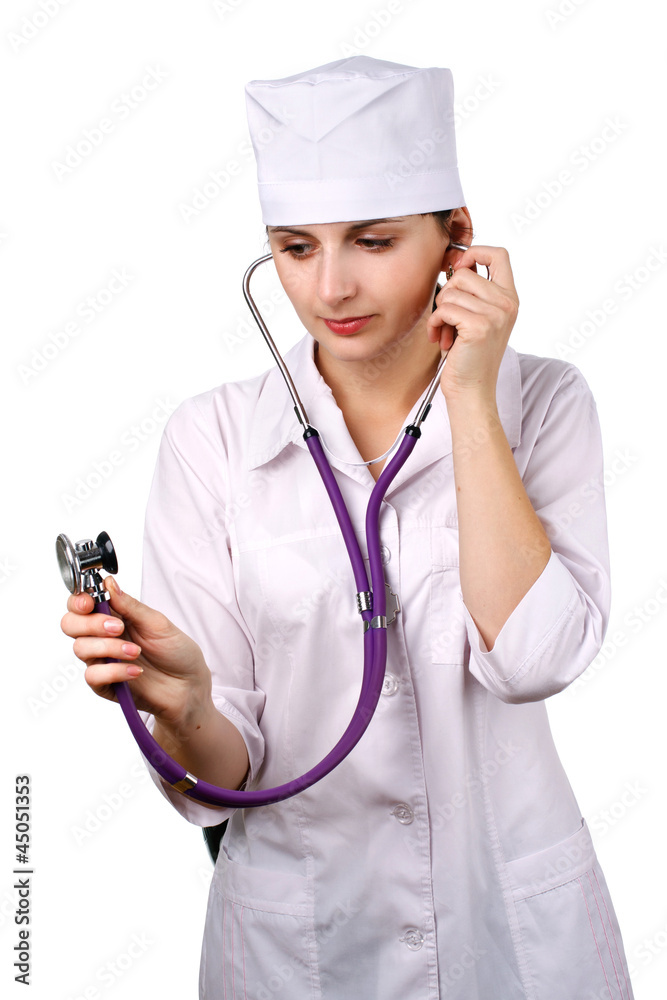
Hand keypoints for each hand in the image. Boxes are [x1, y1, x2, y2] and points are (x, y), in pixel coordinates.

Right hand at [60, 578, 211, 731]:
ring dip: (109, 647)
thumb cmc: (175, 651)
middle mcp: (102, 636)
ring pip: (81, 648)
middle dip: (89, 623)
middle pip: (70, 624)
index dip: (79, 600)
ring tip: (135, 652)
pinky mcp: (104, 684)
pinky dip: (114, 671)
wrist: (189, 685)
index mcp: (113, 616)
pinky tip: (135, 671)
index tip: (90, 602)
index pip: (81, 603)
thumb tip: (107, 583)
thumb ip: (129, 605)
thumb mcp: (157, 622)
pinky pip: (93, 675)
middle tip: (117, 627)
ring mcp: (102, 660)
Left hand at [426, 245, 518, 400]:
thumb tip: (456, 262)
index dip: (475, 252)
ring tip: (445, 333)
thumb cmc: (468, 356)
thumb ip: (473, 292)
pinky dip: (435, 324)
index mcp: (510, 298)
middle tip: (448, 319)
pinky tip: (440, 339)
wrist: (472, 391)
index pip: (499, 254)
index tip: (459, 268)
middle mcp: (507, 304)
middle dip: (447, 295)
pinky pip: (444, 309)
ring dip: (439, 313)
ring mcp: (495, 315)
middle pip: (465, 273)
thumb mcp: (477, 318)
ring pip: (451, 292)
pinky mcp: (479, 326)